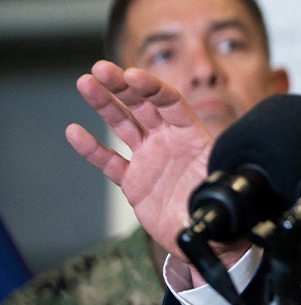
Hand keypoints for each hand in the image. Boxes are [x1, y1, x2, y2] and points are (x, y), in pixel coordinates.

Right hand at [65, 60, 214, 264]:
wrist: (208, 236)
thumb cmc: (220, 206)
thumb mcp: (222, 183)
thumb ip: (213, 170)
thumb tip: (211, 166)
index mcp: (192, 136)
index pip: (171, 103)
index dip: (152, 88)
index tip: (132, 75)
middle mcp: (169, 141)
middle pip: (143, 106)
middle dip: (122, 85)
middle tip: (101, 68)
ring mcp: (150, 159)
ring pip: (124, 125)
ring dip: (105, 104)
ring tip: (86, 83)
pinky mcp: (134, 181)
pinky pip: (110, 161)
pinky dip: (92, 149)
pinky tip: (75, 132)